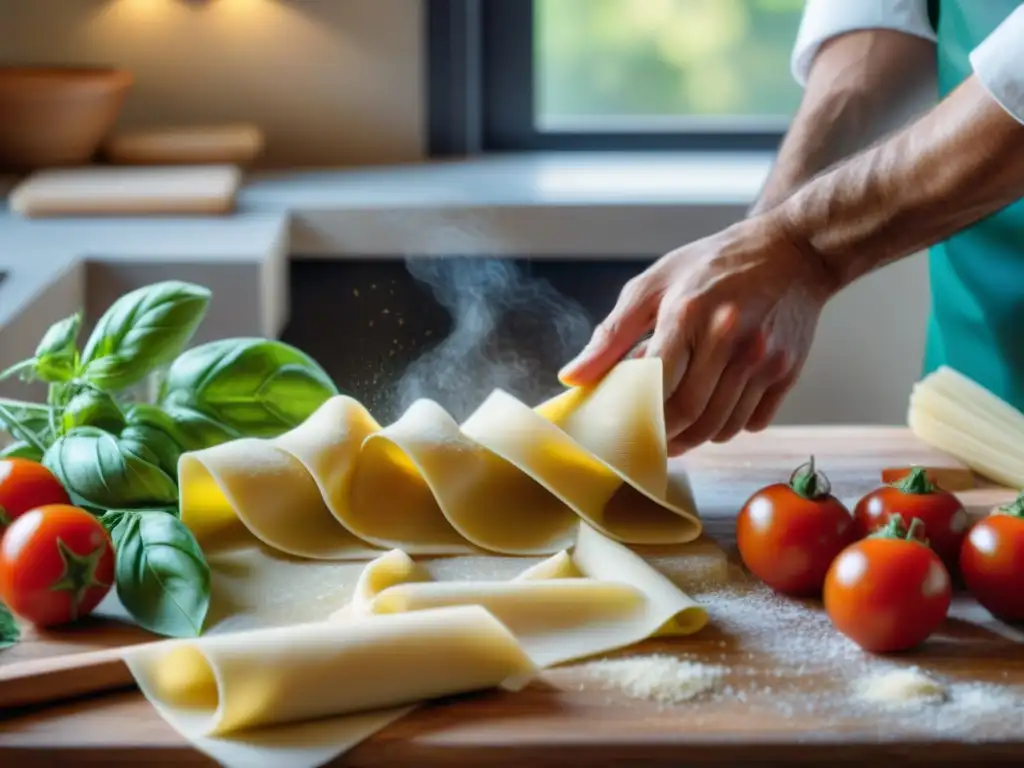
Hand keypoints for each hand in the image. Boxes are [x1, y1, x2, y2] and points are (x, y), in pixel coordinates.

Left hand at [558, 216, 835, 454]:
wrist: (792, 250)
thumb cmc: (713, 265)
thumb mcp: (654, 284)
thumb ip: (611, 335)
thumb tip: (572, 377)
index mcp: (687, 313)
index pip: (655, 385)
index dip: (637, 415)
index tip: (622, 428)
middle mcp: (729, 338)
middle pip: (689, 414)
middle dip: (664, 436)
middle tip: (649, 439)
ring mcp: (762, 357)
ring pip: (721, 427)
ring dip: (695, 438)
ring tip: (677, 431)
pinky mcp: (786, 370)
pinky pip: (752, 422)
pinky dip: (728, 427)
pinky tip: (714, 413)